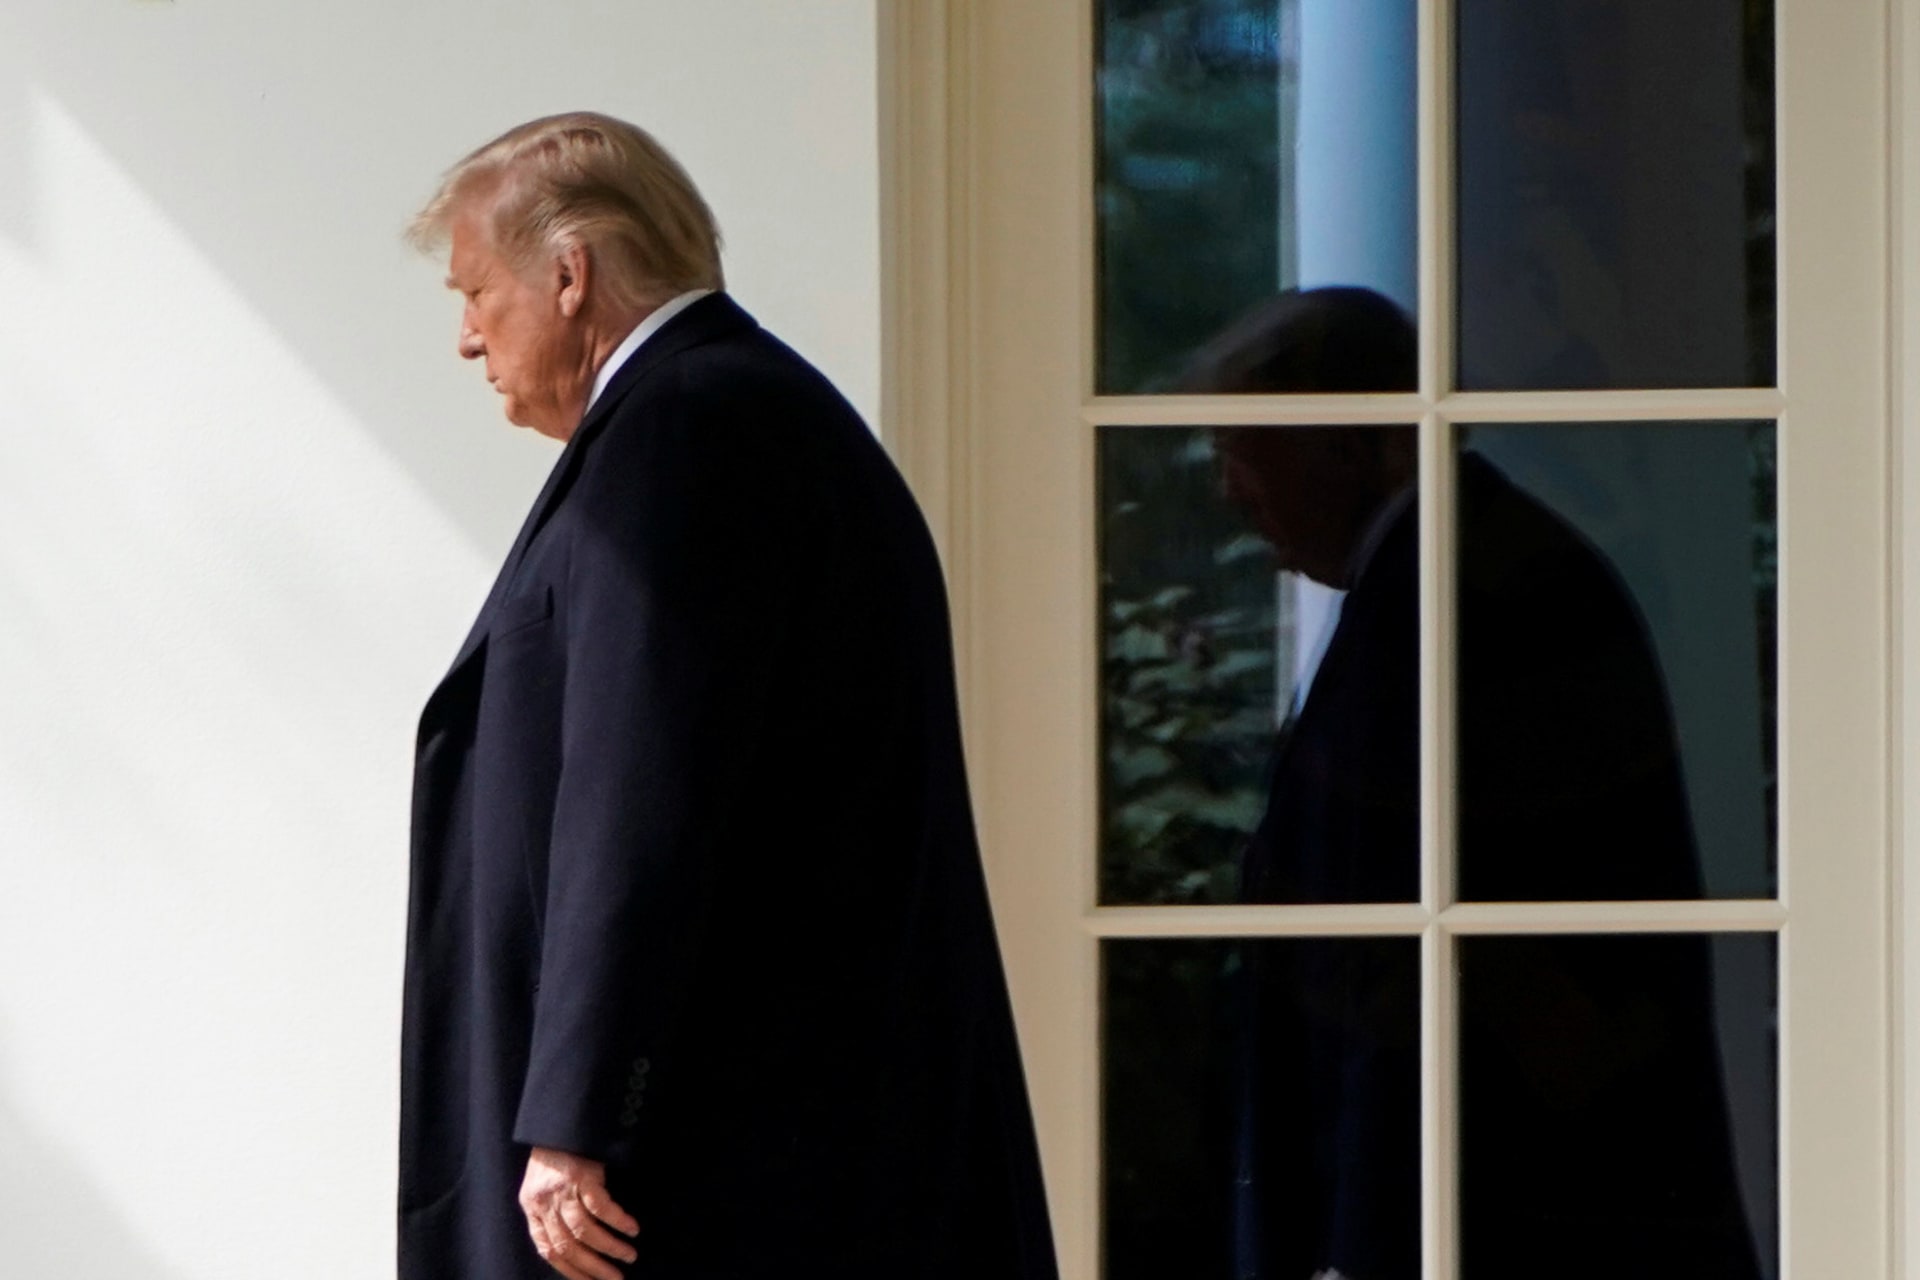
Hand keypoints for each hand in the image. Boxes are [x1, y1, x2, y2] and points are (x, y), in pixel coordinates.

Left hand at [519, 1146, 639, 1279]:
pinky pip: (601, 1207)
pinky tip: (631, 1229)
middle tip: (615, 1279)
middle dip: (594, 1267)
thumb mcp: (542, 1187)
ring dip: (609, 1247)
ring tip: (629, 1255)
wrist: (560, 1122)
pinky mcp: (582, 1176)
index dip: (572, 1270)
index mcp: (532, 1208)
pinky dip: (618, 1221)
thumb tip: (572, 1248)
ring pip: (585, 1231)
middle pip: (568, 1246)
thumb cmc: (553, 1156)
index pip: (549, 1250)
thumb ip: (550, 1214)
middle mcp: (544, 1203)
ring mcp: (563, 1189)